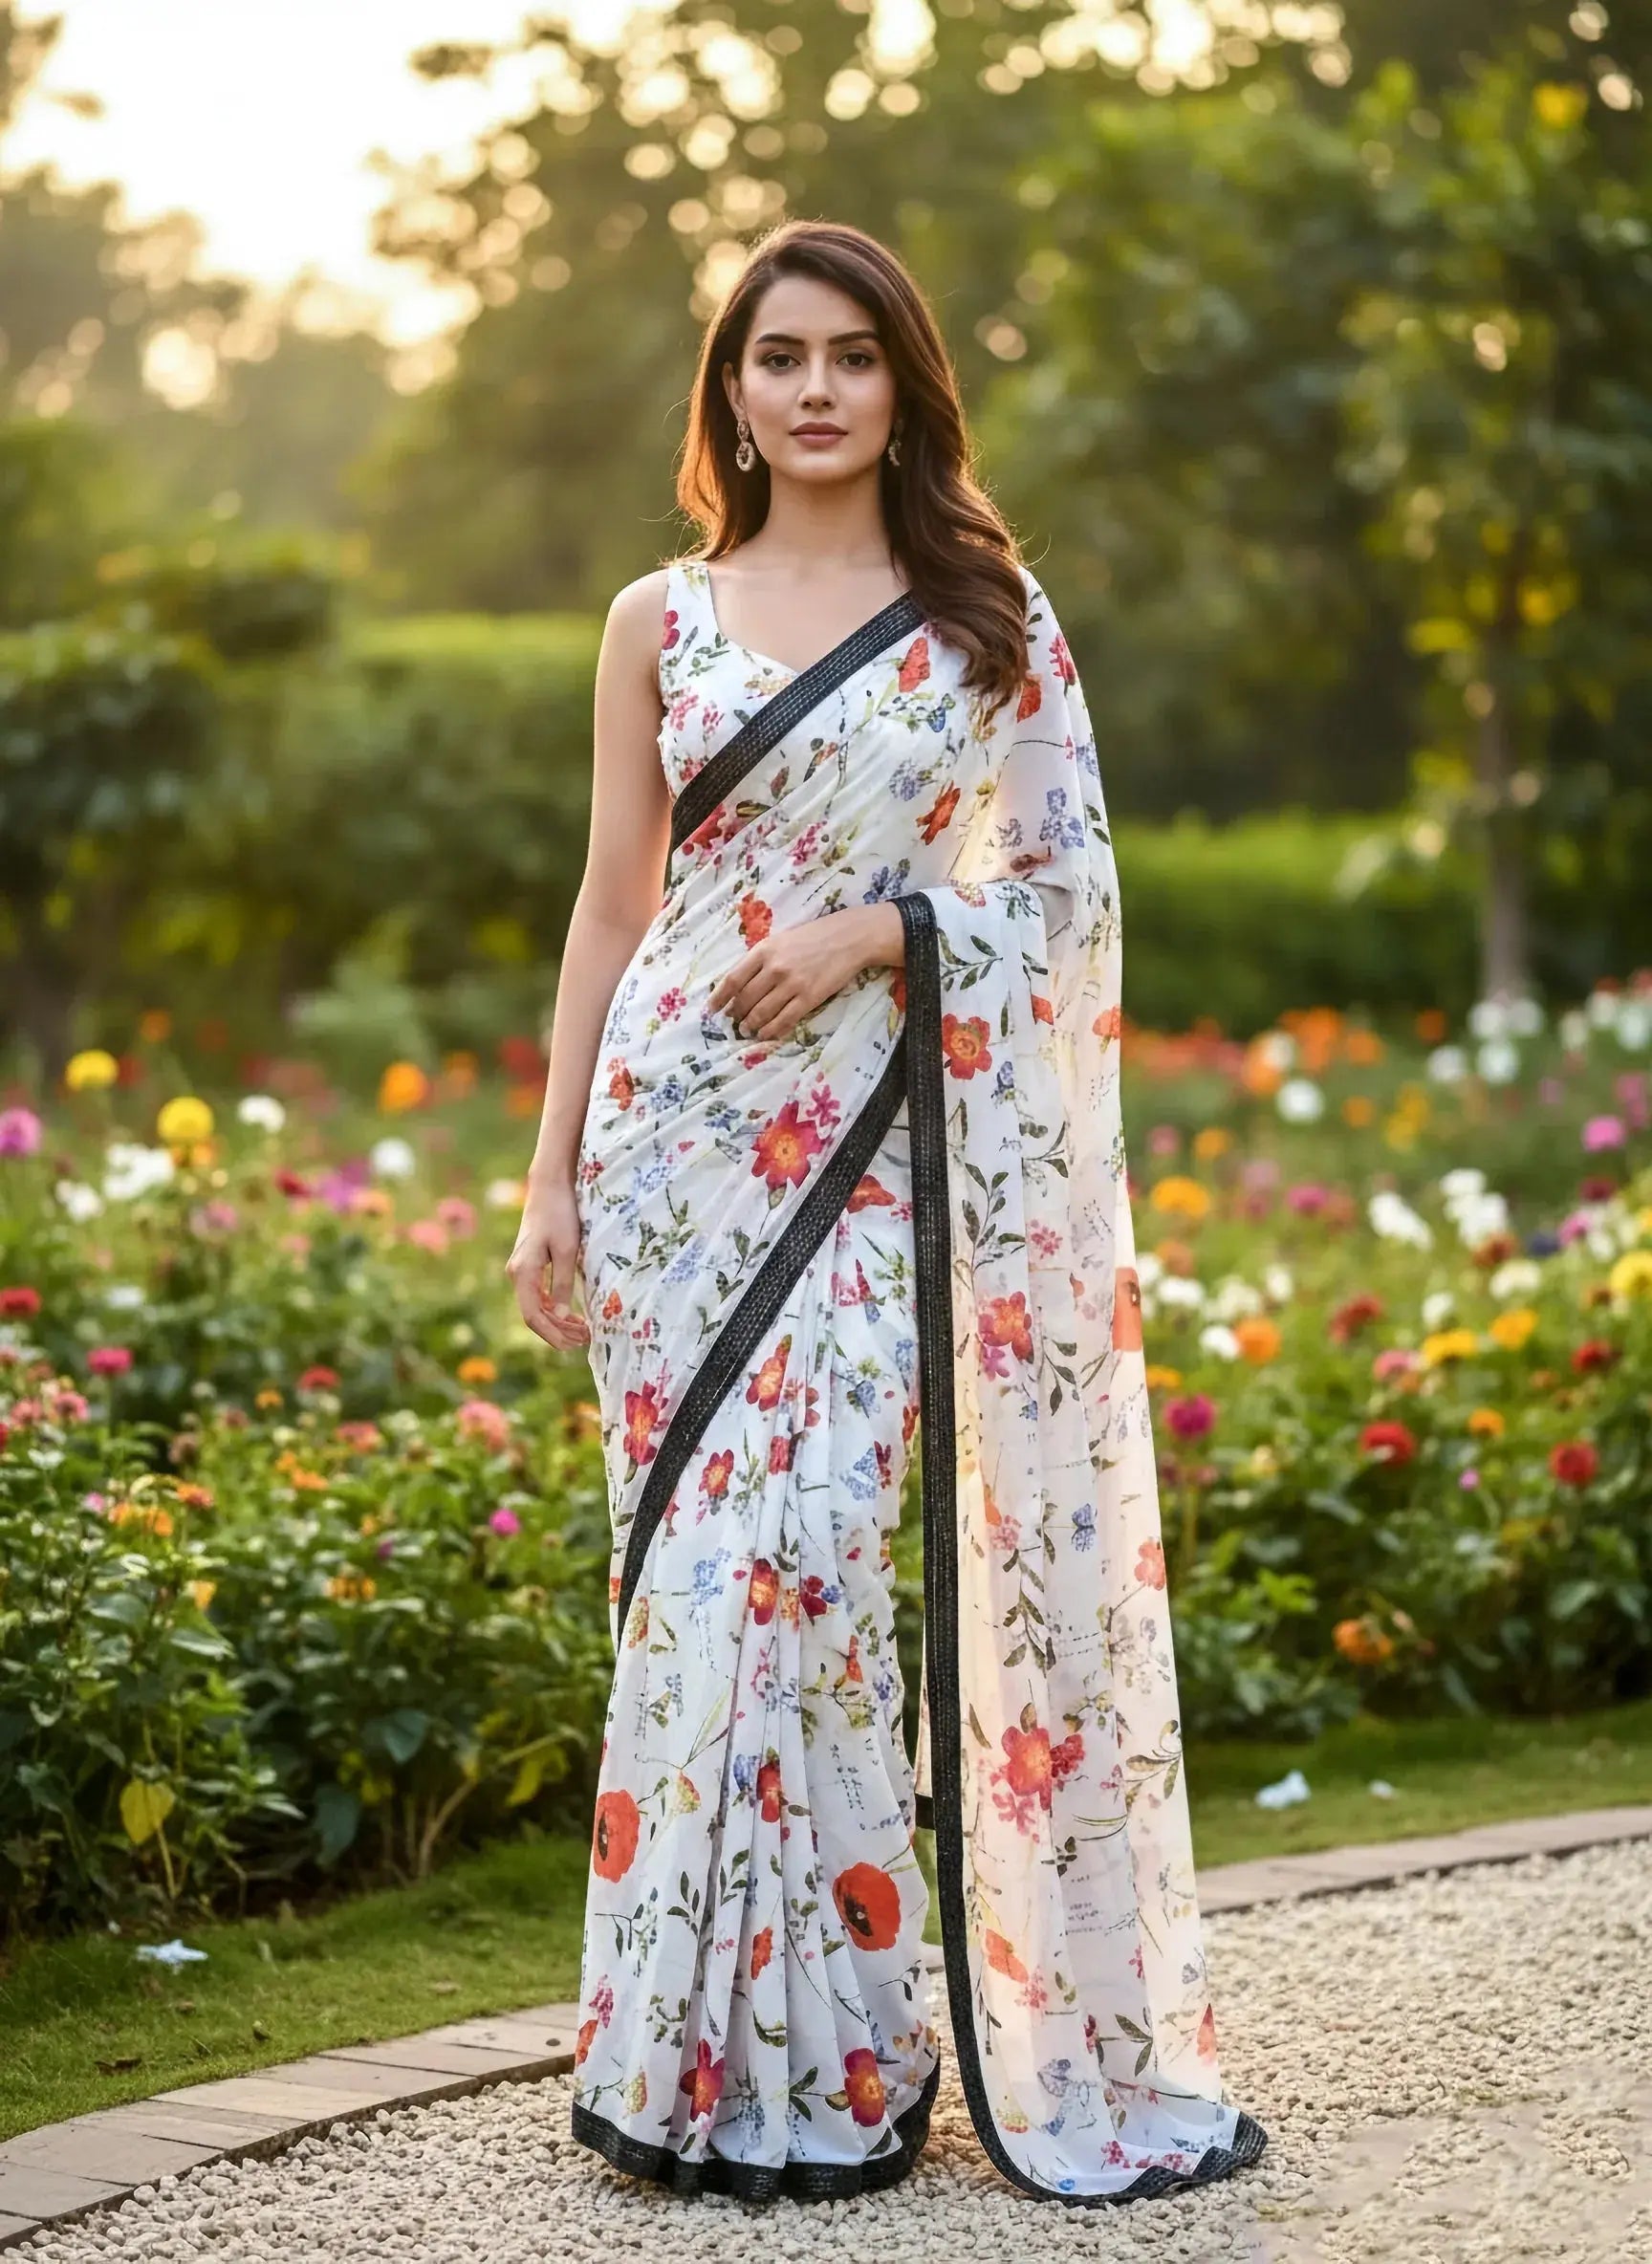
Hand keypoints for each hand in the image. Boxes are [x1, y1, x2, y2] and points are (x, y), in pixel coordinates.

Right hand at [505, 1177, 591, 1351]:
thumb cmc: (560, 1214)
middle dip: (558, 1332)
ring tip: (582, 1332)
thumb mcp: (566, 1250)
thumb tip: (561, 1316)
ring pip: (536, 1308)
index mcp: (523, 1272)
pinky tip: (572, 1315)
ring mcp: (521, 1271)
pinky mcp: (530, 1267)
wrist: (549, 1187)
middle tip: (585, 1340)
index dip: (552, 1334)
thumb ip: (562, 1283)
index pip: (532, 1316)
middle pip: (533, 1315)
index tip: (573, 1344)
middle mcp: (517, 1274)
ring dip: (557, 1323)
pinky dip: (554, 1309)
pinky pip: (538, 1297)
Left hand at [709, 904, 902, 1042]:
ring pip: (762, 1013)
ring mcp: (792, 984)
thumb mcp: (781, 940)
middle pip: (745, 999)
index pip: (733, 979)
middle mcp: (774, 968)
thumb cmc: (814, 936)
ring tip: (747, 1030)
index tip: (712, 1009)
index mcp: (764, 950)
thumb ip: (761, 959)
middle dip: (736, 1014)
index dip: (719, 997)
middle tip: (734, 1021)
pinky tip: (766, 1034)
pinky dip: (772, 1030)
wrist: (849, 938)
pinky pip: (784, 1020)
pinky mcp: (809, 998)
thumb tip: (741, 983)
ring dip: (751, 1025)